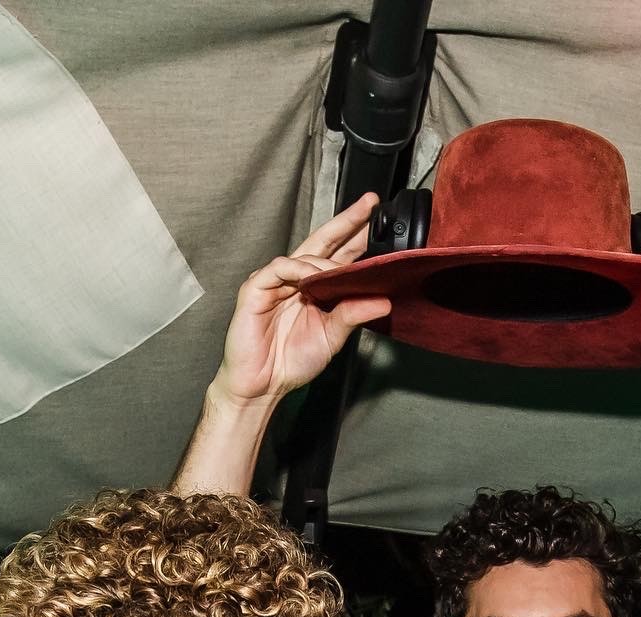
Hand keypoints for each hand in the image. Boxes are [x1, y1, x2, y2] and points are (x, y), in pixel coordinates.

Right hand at [209, 193, 391, 407]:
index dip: (357, 236)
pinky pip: (280, 268)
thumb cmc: (290, 363)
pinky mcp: (257, 288)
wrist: (261, 386)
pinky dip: (298, 270)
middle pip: (324, 241)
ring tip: (344, 269)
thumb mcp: (331, 337)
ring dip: (327, 259)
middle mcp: (296, 279)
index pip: (339, 255)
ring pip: (304, 255)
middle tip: (368, 206)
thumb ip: (353, 316)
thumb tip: (383, 301)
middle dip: (346, 222)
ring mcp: (276, 281)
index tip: (379, 220)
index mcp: (315, 288)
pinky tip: (312, 277)